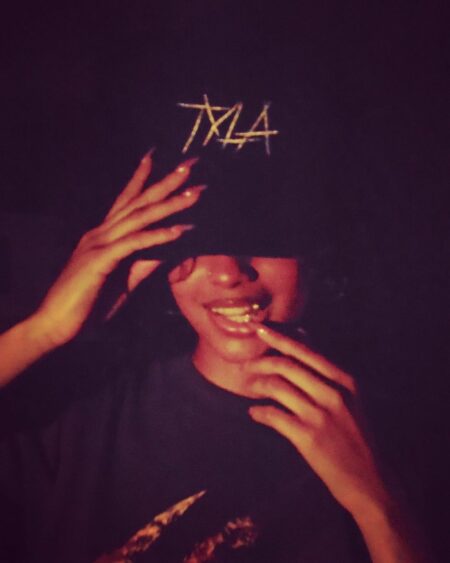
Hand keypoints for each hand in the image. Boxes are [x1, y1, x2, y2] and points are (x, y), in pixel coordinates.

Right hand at [31, 152, 203, 349]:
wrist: (56, 324)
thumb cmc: (87, 305)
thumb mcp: (123, 281)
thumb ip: (144, 263)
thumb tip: (166, 250)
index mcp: (102, 235)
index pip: (125, 201)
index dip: (141, 179)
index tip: (158, 158)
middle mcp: (100, 233)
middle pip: (138, 202)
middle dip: (166, 182)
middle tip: (190, 165)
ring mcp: (98, 244)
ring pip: (139, 217)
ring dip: (170, 204)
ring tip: (194, 192)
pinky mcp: (100, 260)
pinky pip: (134, 244)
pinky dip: (158, 236)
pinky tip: (179, 230)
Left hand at [245, 325, 389, 516]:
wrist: (369, 480)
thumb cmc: (355, 436)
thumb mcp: (350, 399)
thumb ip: (326, 375)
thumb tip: (299, 343)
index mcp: (344, 380)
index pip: (304, 351)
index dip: (277, 337)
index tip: (257, 329)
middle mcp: (333, 394)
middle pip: (285, 365)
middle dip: (259, 362)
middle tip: (246, 366)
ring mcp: (320, 415)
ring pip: (276, 386)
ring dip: (256, 385)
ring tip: (250, 389)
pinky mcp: (308, 437)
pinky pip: (273, 415)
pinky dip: (259, 412)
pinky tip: (255, 413)